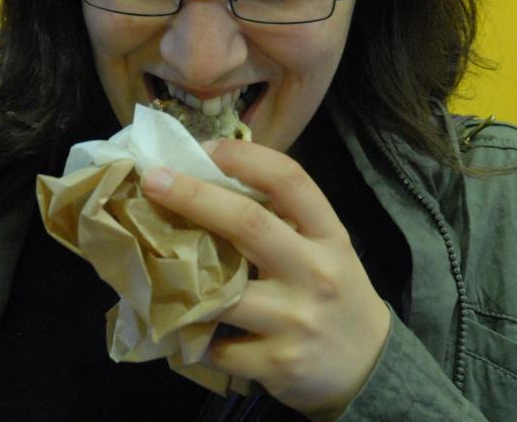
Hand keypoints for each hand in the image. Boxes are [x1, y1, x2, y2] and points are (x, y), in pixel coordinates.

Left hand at [141, 139, 390, 418]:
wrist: (367, 366)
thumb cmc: (332, 292)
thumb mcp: (324, 246)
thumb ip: (281, 218)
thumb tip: (207, 180)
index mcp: (328, 234)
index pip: (289, 180)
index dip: (243, 156)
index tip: (204, 149)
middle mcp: (315, 272)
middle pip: (248, 224)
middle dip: (193, 197)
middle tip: (153, 180)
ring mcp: (296, 320)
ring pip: (221, 293)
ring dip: (179, 278)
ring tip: (149, 262)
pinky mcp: (277, 364)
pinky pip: (217, 347)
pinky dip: (191, 335)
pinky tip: (180, 326)